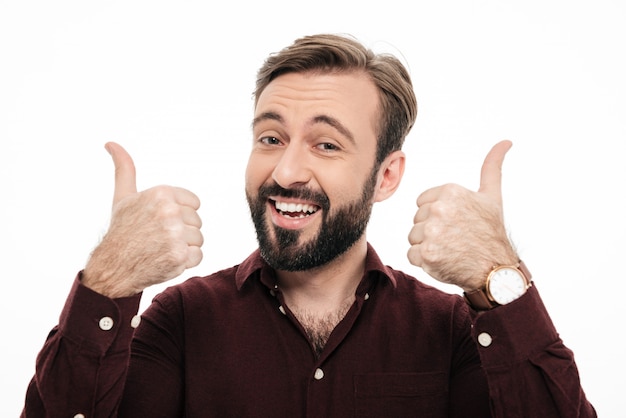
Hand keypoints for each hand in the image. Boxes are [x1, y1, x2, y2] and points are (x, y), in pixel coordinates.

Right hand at [83, 142, 203, 296]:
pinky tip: (166, 260)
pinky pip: (198, 256)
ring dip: (184, 247)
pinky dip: (185, 262)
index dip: (180, 214)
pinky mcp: (179, 256)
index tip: (160, 221)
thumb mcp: (124, 196)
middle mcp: (169, 211)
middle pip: (197, 221)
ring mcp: (175, 235)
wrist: (112, 266)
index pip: (194, 203)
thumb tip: (111, 143)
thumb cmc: (122, 230)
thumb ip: (125, 168)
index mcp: (161, 193)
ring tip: (162, 249)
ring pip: (199, 239)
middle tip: (158, 238)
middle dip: (182, 231)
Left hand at [407, 140, 517, 291]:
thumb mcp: (492, 196)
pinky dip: (424, 261)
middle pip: (417, 219)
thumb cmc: (491, 232)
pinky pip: (411, 254)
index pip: (423, 202)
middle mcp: (440, 209)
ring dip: (427, 246)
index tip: (456, 223)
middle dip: (432, 230)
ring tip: (450, 249)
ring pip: (413, 237)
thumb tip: (505, 141)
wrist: (495, 270)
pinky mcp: (426, 254)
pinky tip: (443, 260)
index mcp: (450, 191)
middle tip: (455, 238)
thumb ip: (491, 167)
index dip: (438, 215)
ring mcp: (432, 233)